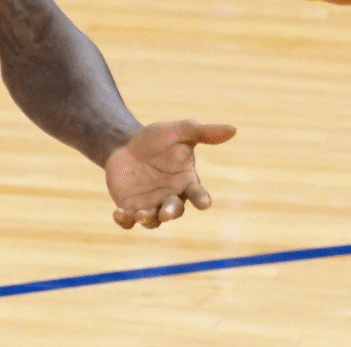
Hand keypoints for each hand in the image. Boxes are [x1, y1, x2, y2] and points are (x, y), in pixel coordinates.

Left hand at [104, 120, 235, 229]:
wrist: (124, 144)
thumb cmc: (156, 138)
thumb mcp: (178, 131)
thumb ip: (203, 132)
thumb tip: (233, 129)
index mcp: (186, 182)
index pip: (198, 195)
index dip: (202, 200)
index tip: (204, 203)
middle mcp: (171, 198)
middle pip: (175, 211)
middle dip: (171, 212)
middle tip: (166, 213)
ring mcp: (151, 205)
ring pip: (153, 221)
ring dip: (148, 220)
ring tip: (140, 214)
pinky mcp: (130, 208)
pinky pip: (129, 221)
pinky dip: (124, 221)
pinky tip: (118, 213)